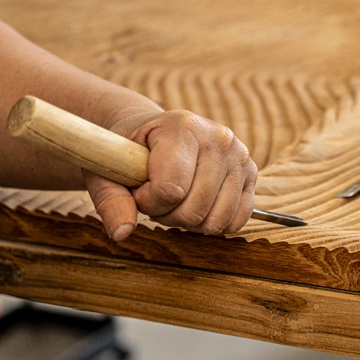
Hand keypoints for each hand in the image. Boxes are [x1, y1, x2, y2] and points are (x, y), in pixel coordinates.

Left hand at [84, 110, 256, 240]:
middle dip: (167, 214)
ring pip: (216, 220)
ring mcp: (239, 155)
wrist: (153, 134)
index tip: (139, 188)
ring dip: (189, 221)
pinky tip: (196, 204)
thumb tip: (122, 233)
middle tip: (156, 196)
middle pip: (195, 209)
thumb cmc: (129, 152)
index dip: (148, 202)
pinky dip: (212, 223)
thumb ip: (111, 201)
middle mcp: (218, 137)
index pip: (170, 189)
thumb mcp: (108, 170)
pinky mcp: (251, 174)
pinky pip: (236, 221)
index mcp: (183, 126)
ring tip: (175, 199)